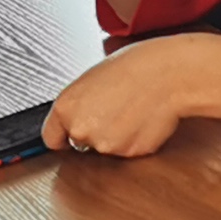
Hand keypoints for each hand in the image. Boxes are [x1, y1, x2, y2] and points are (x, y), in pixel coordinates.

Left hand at [42, 35, 220, 158]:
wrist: (169, 74)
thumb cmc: (136, 66)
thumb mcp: (93, 77)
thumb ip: (79, 102)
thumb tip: (77, 115)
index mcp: (66, 107)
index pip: (51, 138)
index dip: (62, 136)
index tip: (67, 137)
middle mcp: (81, 130)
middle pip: (80, 143)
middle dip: (94, 131)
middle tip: (113, 109)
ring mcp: (106, 145)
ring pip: (106, 147)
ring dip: (116, 135)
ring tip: (132, 110)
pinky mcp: (130, 153)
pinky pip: (128, 150)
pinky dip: (134, 140)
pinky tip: (143, 119)